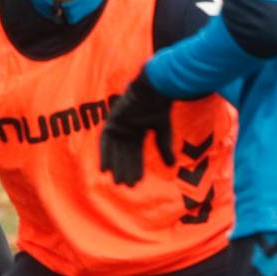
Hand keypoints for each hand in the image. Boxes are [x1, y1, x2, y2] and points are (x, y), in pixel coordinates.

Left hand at [100, 71, 174, 186]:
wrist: (154, 90)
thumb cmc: (160, 107)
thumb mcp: (163, 131)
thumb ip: (164, 148)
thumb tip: (171, 166)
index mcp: (138, 130)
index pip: (136, 153)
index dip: (136, 167)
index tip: (137, 182)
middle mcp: (126, 129)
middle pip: (125, 154)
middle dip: (126, 169)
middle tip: (126, 185)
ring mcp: (117, 125)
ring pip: (115, 151)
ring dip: (116, 166)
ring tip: (118, 181)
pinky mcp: (110, 122)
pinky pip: (105, 142)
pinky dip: (105, 155)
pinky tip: (105, 169)